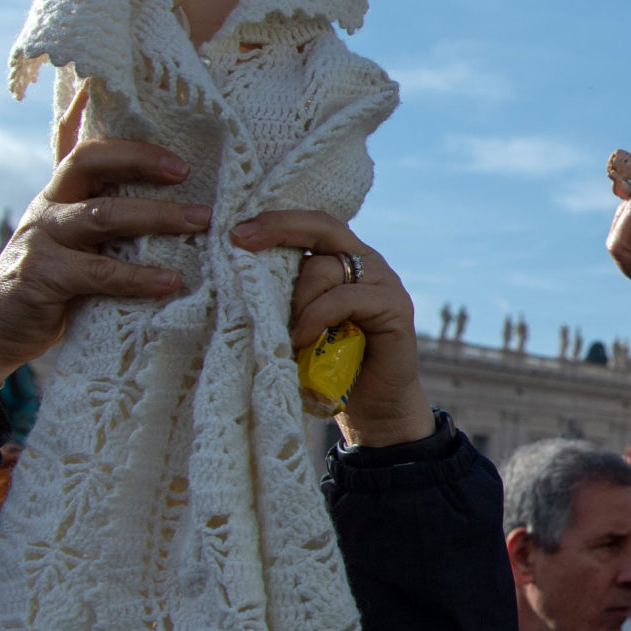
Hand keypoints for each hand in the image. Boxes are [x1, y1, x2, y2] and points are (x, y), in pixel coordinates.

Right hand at [0, 137, 208, 386]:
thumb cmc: (50, 288)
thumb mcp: (77, 249)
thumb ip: (109, 229)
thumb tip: (180, 218)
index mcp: (59, 197)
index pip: (90, 152)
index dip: (131, 147)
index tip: (179, 158)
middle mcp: (48, 209)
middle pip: (91, 165)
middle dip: (141, 163)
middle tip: (187, 174)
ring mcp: (41, 240)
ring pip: (103, 214)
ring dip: (156, 216)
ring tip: (200, 223)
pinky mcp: (41, 276)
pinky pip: (98, 271)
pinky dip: (137, 276)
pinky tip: (170, 281)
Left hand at [228, 212, 432, 447]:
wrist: (373, 409)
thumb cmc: (330, 367)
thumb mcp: (300, 323)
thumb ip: (286, 296)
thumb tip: (236, 275)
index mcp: (345, 260)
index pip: (313, 225)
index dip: (276, 222)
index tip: (235, 232)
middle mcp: (368, 263)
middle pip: (323, 228)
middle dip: (279, 229)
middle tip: (242, 243)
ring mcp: (385, 283)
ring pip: (326, 268)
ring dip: (295, 300)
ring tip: (286, 334)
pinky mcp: (395, 307)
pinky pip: (345, 298)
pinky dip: (316, 317)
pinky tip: (303, 339)